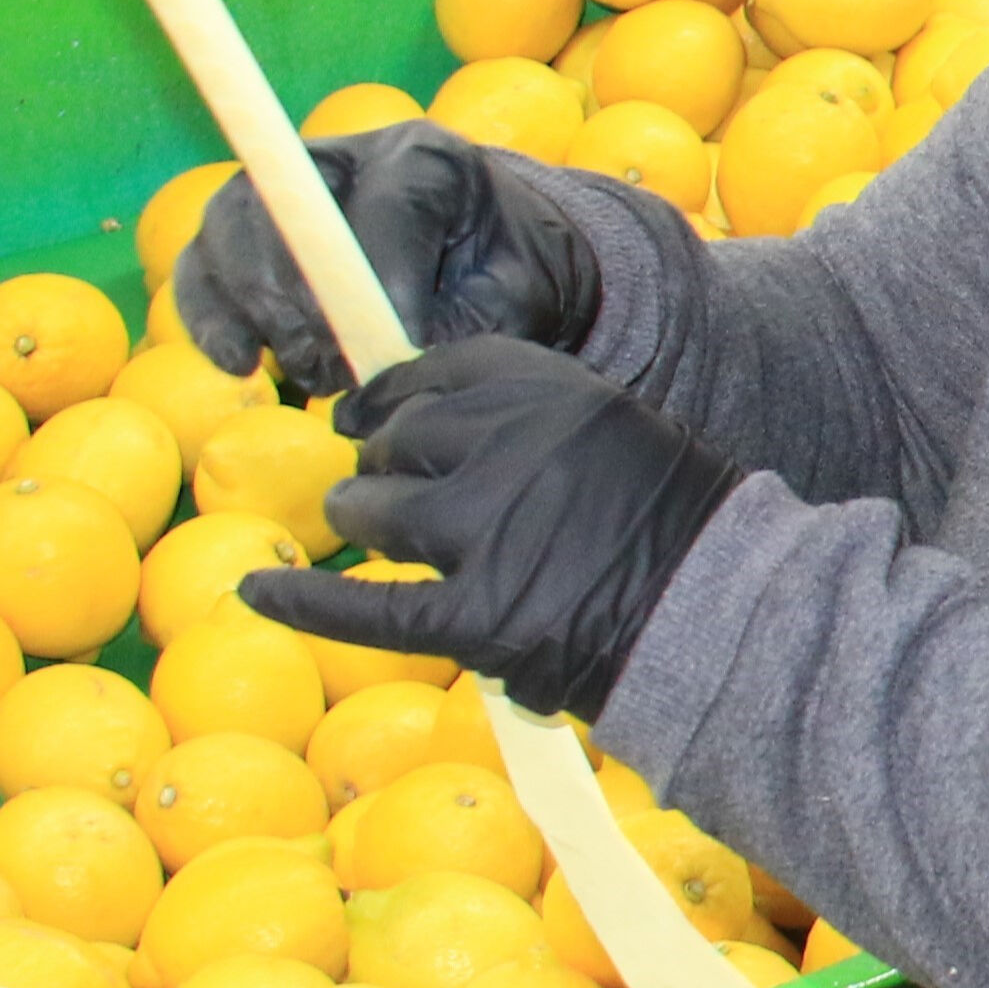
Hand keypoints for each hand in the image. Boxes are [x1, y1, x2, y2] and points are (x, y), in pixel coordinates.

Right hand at [176, 124, 602, 398]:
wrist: (495, 264)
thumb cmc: (511, 275)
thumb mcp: (516, 299)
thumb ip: (463, 328)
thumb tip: (392, 370)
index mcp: (426, 159)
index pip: (387, 207)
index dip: (384, 281)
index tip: (396, 346)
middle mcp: (345, 157)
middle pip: (288, 210)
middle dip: (306, 302)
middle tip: (337, 372)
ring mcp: (283, 189)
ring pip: (230, 230)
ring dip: (257, 313)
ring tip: (304, 374)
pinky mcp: (243, 230)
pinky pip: (201, 264)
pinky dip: (208, 316)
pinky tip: (240, 362)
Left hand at [241, 338, 744, 725]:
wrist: (731, 617)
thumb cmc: (686, 531)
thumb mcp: (618, 436)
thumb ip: (533, 425)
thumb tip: (423, 423)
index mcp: (554, 393)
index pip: (444, 370)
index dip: (399, 392)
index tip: (375, 412)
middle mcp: (512, 448)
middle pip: (402, 437)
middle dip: (385, 461)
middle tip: (387, 485)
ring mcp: (486, 532)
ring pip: (375, 509)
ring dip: (364, 518)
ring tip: (367, 530)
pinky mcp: (474, 614)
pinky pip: (364, 607)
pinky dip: (302, 603)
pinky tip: (257, 592)